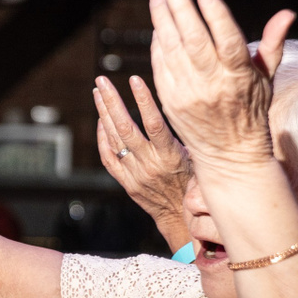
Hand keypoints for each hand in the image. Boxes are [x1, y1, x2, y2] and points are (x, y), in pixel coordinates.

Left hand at [94, 74, 192, 234]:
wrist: (181, 218)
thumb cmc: (195, 183)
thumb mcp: (199, 158)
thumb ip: (188, 136)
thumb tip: (188, 105)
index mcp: (171, 157)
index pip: (154, 124)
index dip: (143, 100)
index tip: (134, 79)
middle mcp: (150, 165)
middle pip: (125, 128)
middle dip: (111, 101)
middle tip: (101, 81)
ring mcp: (135, 175)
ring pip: (114, 140)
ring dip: (104, 113)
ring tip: (97, 92)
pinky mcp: (126, 183)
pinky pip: (108, 157)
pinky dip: (103, 137)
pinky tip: (101, 120)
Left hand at [148, 0, 295, 170]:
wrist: (229, 154)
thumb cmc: (252, 109)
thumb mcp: (267, 78)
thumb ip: (273, 43)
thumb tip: (288, 13)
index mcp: (240, 77)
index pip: (228, 42)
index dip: (216, 17)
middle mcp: (213, 85)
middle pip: (194, 42)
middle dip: (180, 10)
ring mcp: (189, 94)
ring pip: (172, 51)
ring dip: (162, 22)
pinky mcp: (170, 102)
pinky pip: (160, 67)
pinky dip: (158, 45)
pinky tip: (159, 28)